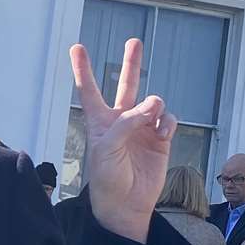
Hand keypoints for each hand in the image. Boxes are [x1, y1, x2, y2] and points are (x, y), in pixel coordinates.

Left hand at [70, 38, 177, 242]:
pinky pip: (168, 120)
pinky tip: (162, 132)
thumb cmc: (107, 177)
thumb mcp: (107, 148)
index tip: (77, 47)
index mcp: (99, 121)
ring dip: (154, 104)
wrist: (125, 203)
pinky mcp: (160, 139)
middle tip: (134, 41)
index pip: (89, 89)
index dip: (83, 68)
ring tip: (152, 114)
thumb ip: (127, 123)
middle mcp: (121, 120)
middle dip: (131, 63)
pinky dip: (167, 122)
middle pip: (126, 85)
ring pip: (153, 101)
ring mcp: (142, 128)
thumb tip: (153, 105)